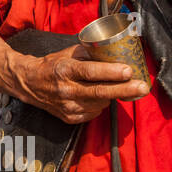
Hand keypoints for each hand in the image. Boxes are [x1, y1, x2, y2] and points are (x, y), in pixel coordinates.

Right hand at [13, 44, 149, 123]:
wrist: (29, 84)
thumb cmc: (52, 65)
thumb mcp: (68, 53)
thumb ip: (90, 54)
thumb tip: (116, 54)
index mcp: (64, 70)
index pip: (90, 72)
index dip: (111, 72)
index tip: (128, 71)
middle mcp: (65, 90)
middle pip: (100, 92)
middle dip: (124, 89)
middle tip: (142, 87)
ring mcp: (67, 106)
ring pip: (100, 103)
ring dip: (113, 95)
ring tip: (118, 87)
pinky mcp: (70, 118)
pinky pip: (94, 112)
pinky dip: (101, 104)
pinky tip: (98, 96)